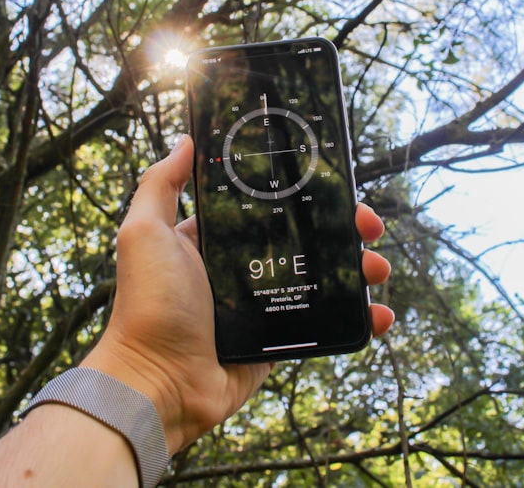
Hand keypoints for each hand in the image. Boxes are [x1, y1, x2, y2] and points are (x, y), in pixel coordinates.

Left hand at [82, 134, 393, 454]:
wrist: (159, 382)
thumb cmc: (148, 306)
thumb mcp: (144, 234)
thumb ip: (160, 185)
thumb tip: (185, 140)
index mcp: (216, 240)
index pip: (270, 206)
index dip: (305, 194)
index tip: (335, 184)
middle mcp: (244, 268)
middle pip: (307, 239)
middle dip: (345, 230)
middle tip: (368, 227)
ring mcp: (265, 305)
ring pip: (324, 279)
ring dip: (358, 270)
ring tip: (377, 269)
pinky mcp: (280, 341)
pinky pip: (325, 325)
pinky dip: (357, 320)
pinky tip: (378, 315)